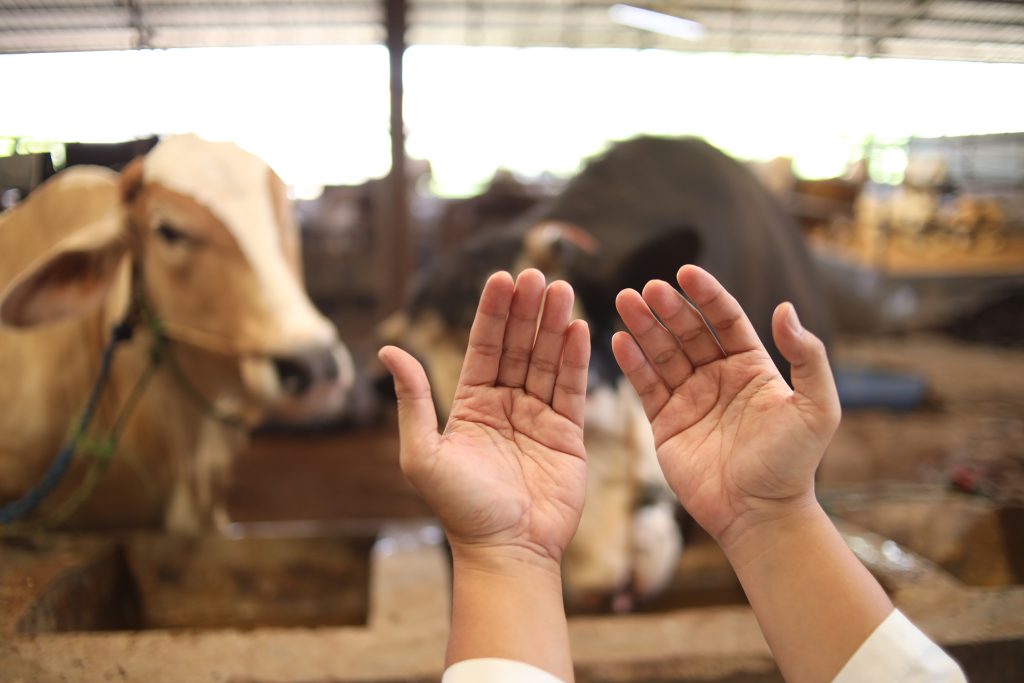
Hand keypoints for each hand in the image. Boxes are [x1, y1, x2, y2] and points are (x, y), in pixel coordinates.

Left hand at [378, 269, 589, 570]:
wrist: (506, 551)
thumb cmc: (459, 508)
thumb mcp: (422, 453)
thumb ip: (413, 399)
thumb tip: (388, 348)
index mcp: (471, 405)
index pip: (484, 347)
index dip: (492, 312)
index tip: (501, 277)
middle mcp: (506, 405)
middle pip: (519, 346)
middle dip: (526, 310)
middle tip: (536, 273)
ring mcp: (539, 417)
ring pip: (548, 360)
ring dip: (554, 324)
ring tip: (561, 289)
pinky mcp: (568, 434)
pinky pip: (573, 389)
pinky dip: (576, 358)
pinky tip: (578, 327)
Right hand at [611, 265, 839, 550]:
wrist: (760, 514)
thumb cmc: (792, 463)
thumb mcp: (816, 407)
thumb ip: (807, 356)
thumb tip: (785, 308)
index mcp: (752, 367)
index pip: (725, 319)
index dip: (707, 295)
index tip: (687, 273)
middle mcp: (718, 377)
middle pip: (688, 331)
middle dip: (668, 307)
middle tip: (648, 288)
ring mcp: (690, 398)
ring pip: (662, 353)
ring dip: (644, 326)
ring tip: (625, 300)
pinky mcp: (666, 423)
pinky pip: (646, 386)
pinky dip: (632, 362)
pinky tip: (620, 340)